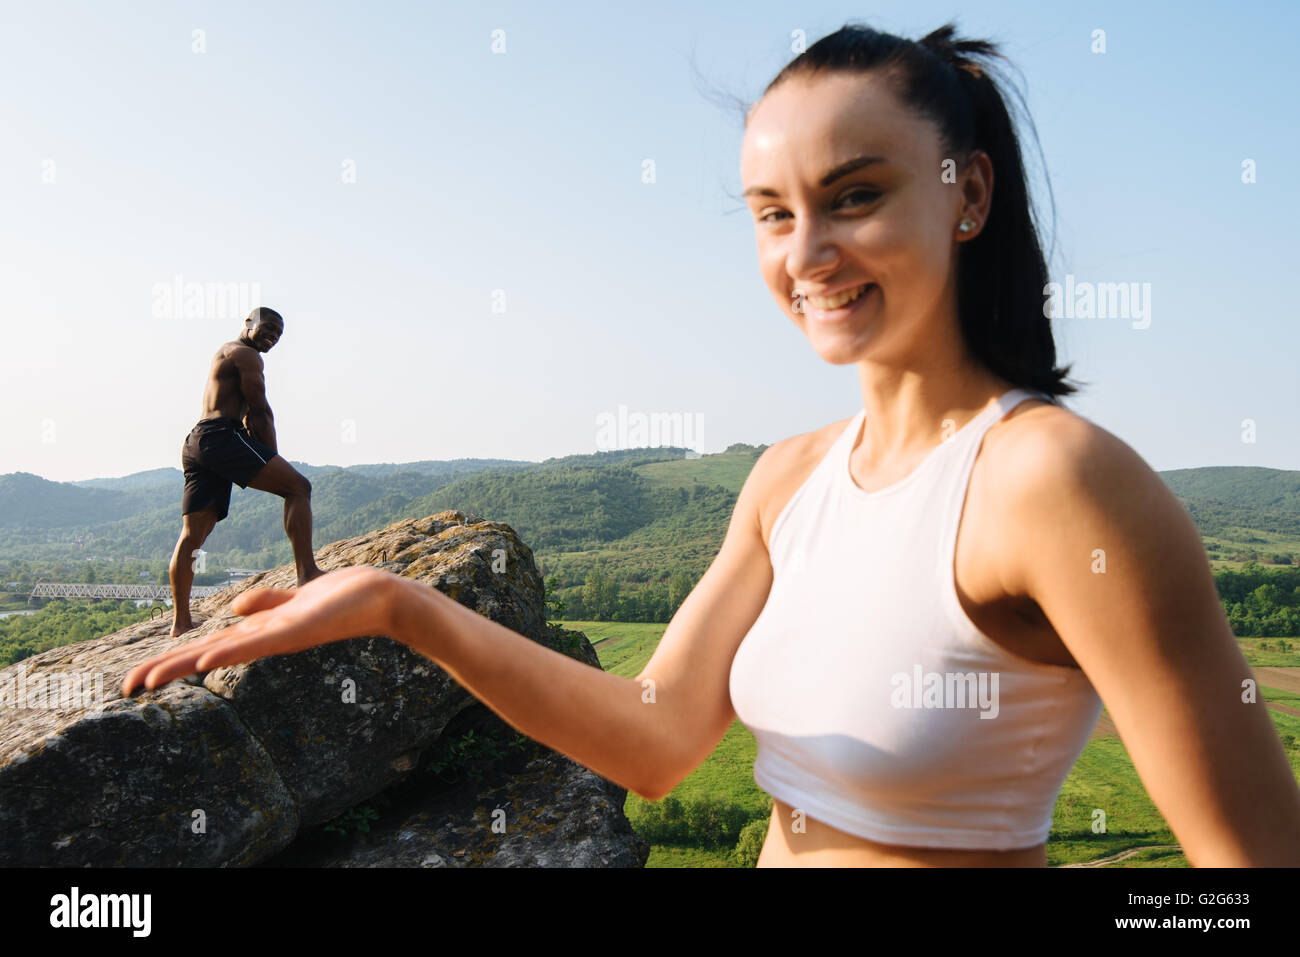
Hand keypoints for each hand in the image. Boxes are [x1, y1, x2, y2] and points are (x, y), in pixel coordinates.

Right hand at [120, 566, 399, 695]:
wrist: (381, 597)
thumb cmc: (342, 600)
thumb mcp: (296, 600)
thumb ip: (266, 603)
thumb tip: (234, 610)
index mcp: (260, 630)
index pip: (206, 645)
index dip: (171, 658)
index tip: (137, 676)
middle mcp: (264, 638)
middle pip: (204, 654)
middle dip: (165, 669)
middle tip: (126, 688)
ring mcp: (279, 637)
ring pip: (223, 652)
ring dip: (185, 665)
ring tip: (149, 680)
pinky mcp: (297, 630)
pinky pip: (259, 643)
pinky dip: (231, 651)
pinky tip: (204, 660)